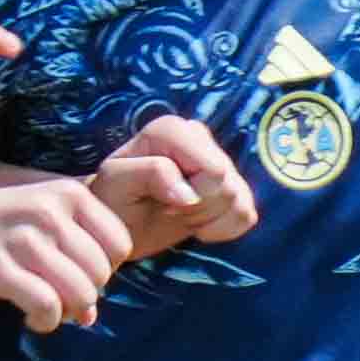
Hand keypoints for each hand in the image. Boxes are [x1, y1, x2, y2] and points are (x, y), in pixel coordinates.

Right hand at [0, 170, 135, 330]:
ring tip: (44, 311)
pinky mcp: (0, 268)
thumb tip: (90, 317)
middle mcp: (51, 212)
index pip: (119, 244)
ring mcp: (26, 239)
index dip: (104, 271)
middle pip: (102, 275)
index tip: (75, 277)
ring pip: (82, 295)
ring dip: (67, 314)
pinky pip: (48, 309)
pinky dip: (46, 323)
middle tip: (57, 299)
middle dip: (85, 297)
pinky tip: (29, 319)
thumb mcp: (34, 219)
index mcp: (67, 193)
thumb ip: (70, 257)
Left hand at [93, 113, 260, 259]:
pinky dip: (223, 229)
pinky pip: (247, 214)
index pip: (214, 170)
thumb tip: (189, 194)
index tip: (163, 204)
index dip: (192, 198)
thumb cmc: (112, 199)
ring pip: (239, 200)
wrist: (119, 220)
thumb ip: (151, 174)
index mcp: (172, 131)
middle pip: (227, 186)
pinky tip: (198, 224)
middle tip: (168, 211)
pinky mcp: (232, 186)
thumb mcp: (117, 184)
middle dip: (198, 210)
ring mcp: (219, 160)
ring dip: (208, 220)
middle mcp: (199, 136)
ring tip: (179, 215)